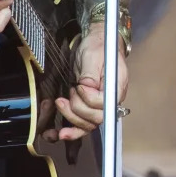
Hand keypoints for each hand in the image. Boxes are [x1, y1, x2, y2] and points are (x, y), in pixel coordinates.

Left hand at [55, 22, 128, 140]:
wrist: (97, 43)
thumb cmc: (98, 47)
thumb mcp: (93, 55)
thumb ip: (90, 74)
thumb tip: (86, 88)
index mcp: (116, 87)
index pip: (104, 105)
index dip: (88, 98)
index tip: (79, 85)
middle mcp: (111, 100)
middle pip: (96, 119)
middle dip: (77, 109)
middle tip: (69, 93)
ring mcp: (100, 106)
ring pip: (87, 125)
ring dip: (71, 119)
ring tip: (60, 103)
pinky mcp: (90, 107)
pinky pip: (82, 125)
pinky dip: (70, 132)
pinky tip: (59, 134)